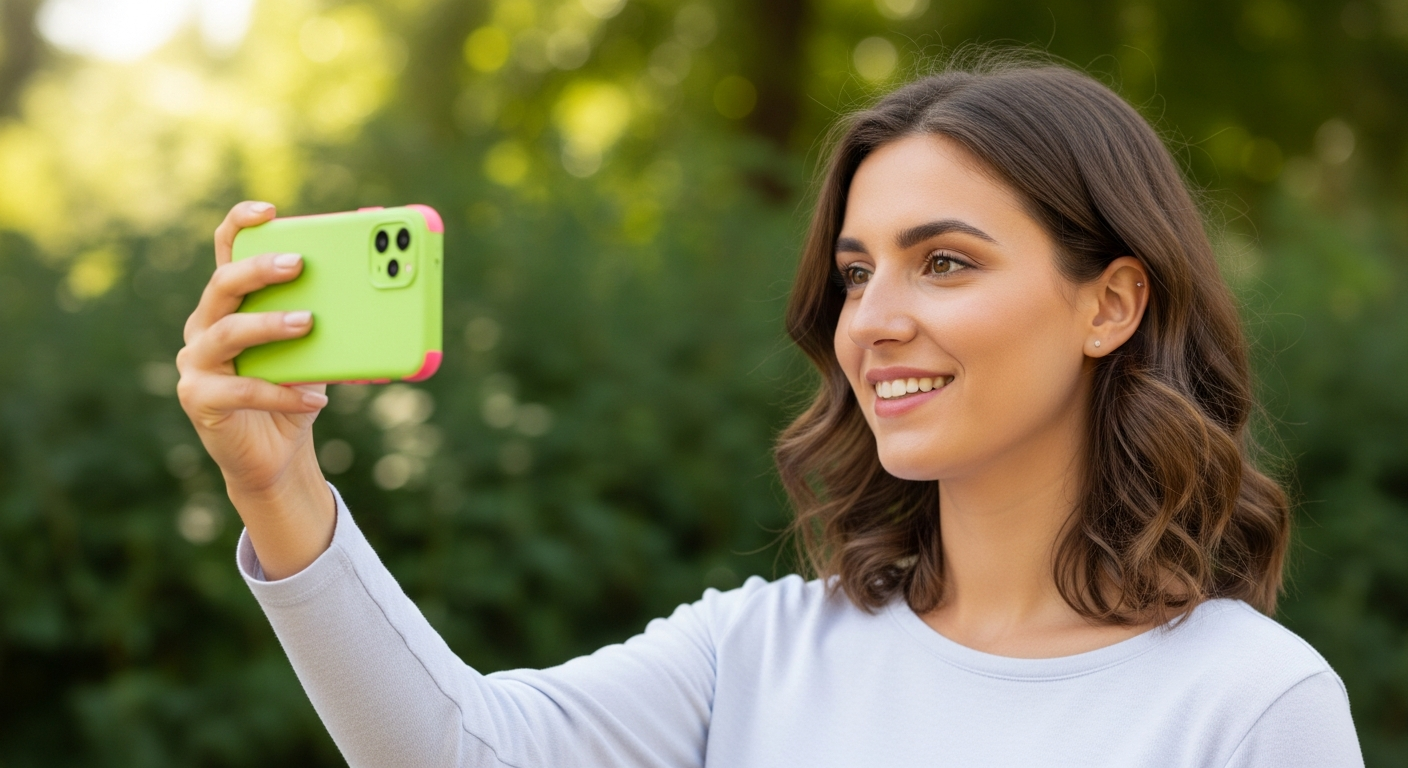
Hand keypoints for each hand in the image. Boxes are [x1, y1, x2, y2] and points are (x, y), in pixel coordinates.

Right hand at [176, 201, 335, 578]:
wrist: (277, 454)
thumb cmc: (298, 386)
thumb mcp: (322, 345)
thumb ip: (340, 310)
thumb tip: (386, 273)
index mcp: (231, 301)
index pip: (226, 249)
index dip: (241, 224)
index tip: (270, 210)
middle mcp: (204, 325)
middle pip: (223, 284)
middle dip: (260, 269)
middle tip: (299, 263)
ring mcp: (196, 363)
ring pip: (226, 332)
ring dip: (269, 324)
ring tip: (309, 322)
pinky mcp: (199, 400)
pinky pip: (241, 390)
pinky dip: (281, 393)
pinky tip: (316, 400)